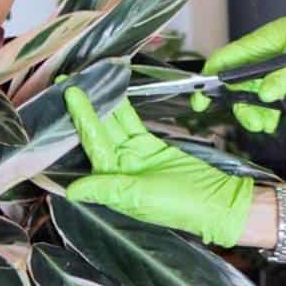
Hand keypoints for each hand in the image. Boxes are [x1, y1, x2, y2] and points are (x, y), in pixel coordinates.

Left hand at [64, 87, 253, 246]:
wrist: (216, 201)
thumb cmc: (180, 205)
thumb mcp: (140, 197)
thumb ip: (107, 189)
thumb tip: (72, 192)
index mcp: (112, 182)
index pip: (91, 144)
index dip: (80, 119)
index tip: (69, 95)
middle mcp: (118, 168)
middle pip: (98, 132)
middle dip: (84, 108)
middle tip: (69, 80)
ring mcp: (134, 156)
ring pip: (114, 124)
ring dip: (101, 104)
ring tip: (88, 80)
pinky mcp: (150, 147)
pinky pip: (132, 123)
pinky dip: (123, 109)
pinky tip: (113, 92)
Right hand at [193, 0, 285, 132]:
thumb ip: (285, 76)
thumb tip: (266, 97)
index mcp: (261, 41)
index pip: (224, 61)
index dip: (208, 81)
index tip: (200, 103)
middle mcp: (262, 51)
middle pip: (236, 81)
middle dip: (240, 105)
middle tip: (254, 125)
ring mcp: (274, 59)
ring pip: (253, 88)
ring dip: (255, 108)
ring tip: (267, 125)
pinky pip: (269, 88)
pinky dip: (269, 104)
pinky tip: (274, 118)